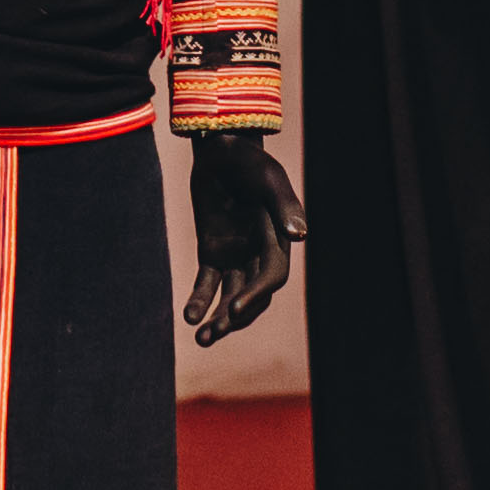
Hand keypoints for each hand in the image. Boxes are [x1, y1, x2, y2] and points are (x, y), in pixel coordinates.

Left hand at [184, 137, 301, 346]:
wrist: (221, 149)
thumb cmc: (250, 162)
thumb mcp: (269, 179)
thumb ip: (283, 205)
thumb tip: (299, 236)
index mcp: (278, 241)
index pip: (272, 278)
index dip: (256, 295)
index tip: (234, 309)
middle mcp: (259, 254)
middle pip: (252, 296)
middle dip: (235, 317)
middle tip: (214, 333)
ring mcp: (236, 256)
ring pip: (230, 296)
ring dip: (218, 319)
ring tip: (201, 339)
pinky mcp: (212, 253)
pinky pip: (207, 283)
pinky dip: (200, 300)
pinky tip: (189, 316)